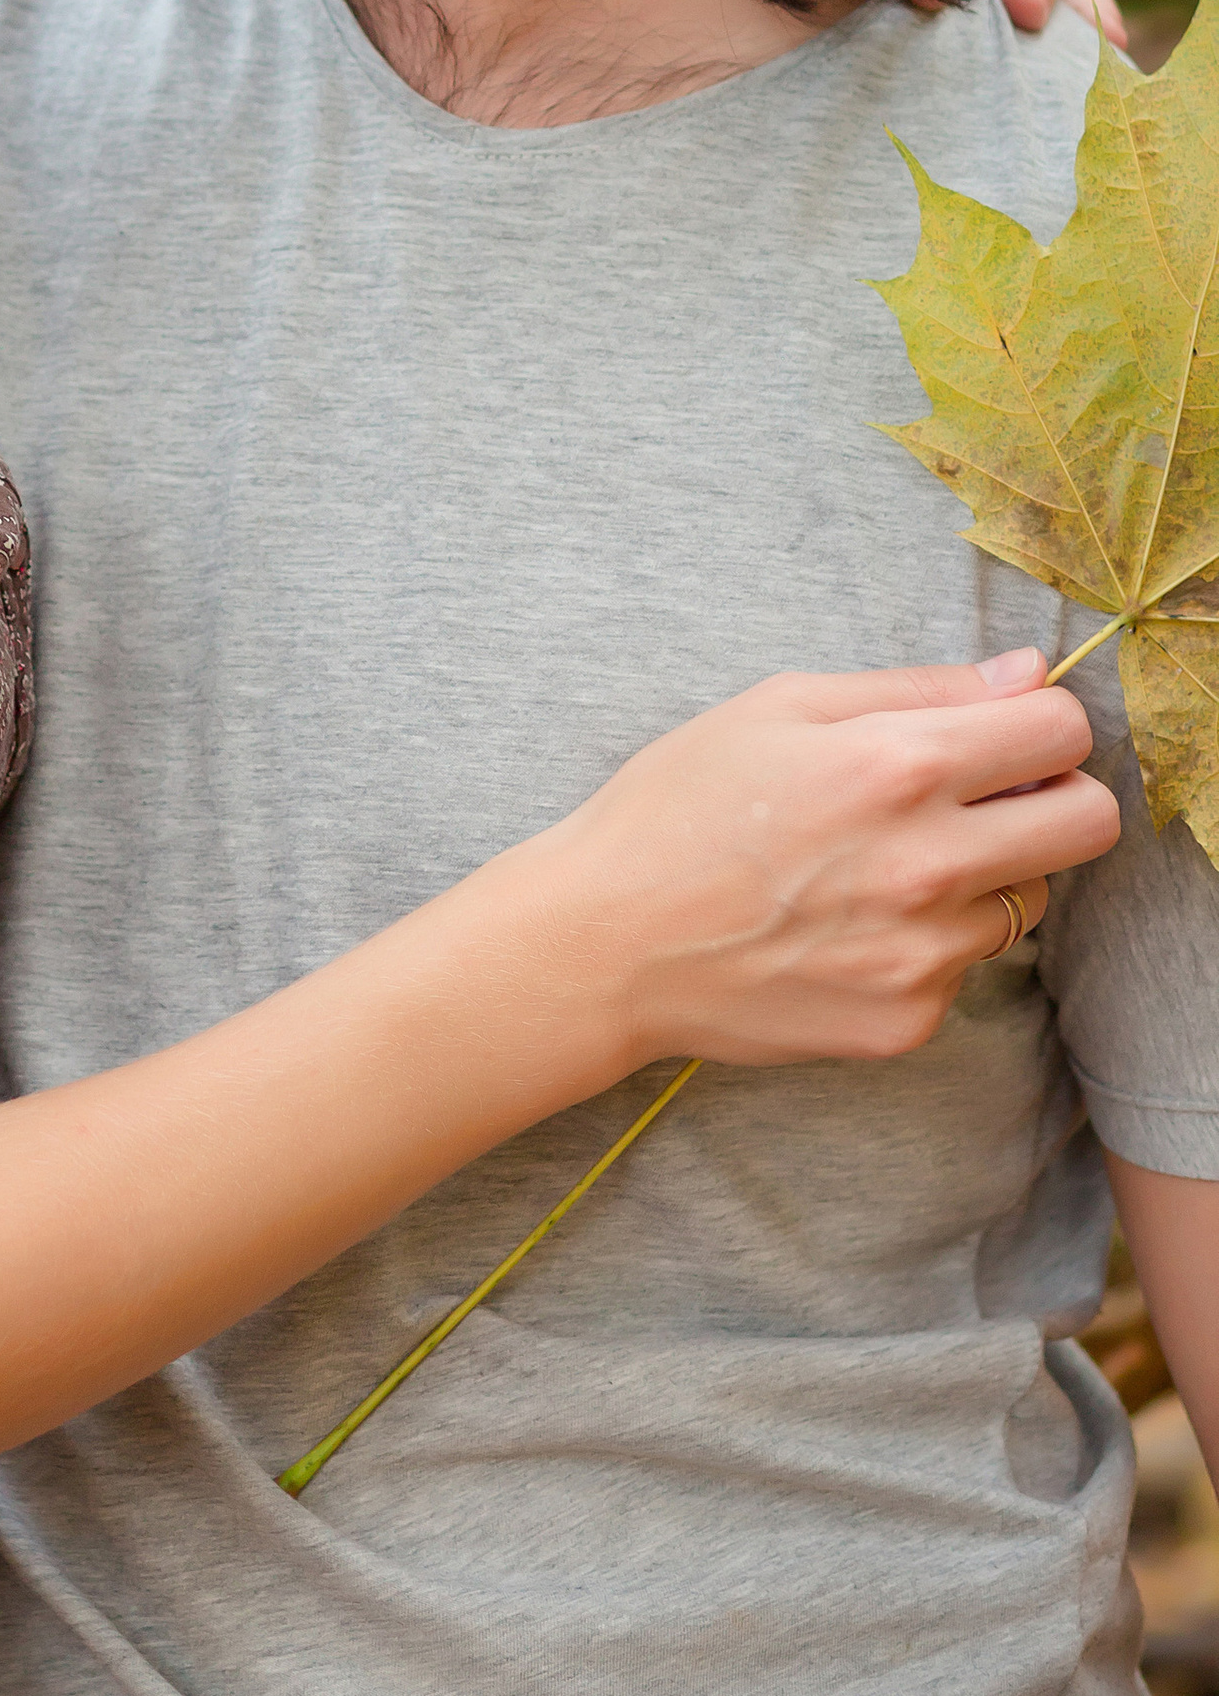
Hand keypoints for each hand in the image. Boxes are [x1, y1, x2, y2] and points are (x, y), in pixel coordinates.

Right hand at [534, 652, 1118, 1072]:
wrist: (605, 944)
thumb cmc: (677, 807)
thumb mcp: (779, 707)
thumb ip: (916, 688)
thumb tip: (1026, 674)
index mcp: (896, 766)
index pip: (1063, 732)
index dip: (1043, 723)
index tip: (1007, 734)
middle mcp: (928, 864)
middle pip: (1090, 823)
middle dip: (1053, 797)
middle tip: (985, 798)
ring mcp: (923, 954)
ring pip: (1029, 900)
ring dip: (985, 876)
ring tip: (884, 868)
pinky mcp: (907, 1020)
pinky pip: (965, 968)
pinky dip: (926, 942)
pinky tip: (846, 927)